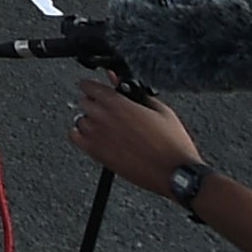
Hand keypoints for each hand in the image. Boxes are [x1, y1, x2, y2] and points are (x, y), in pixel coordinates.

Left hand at [70, 83, 202, 193]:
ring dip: (90, 120)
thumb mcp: (160, 110)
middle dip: (94, 103)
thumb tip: (116, 78)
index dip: (92, 86)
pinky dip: (81, 135)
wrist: (176, 173)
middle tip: (108, 110)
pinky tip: (95, 138)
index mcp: (118, 103)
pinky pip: (75, 138)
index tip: (95, 90)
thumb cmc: (173, 144)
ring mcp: (98, 136)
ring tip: (107, 127)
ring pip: (80, 119)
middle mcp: (104, 117)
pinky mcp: (97, 153)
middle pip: (84, 102)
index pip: (89, 86)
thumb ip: (134, 92)